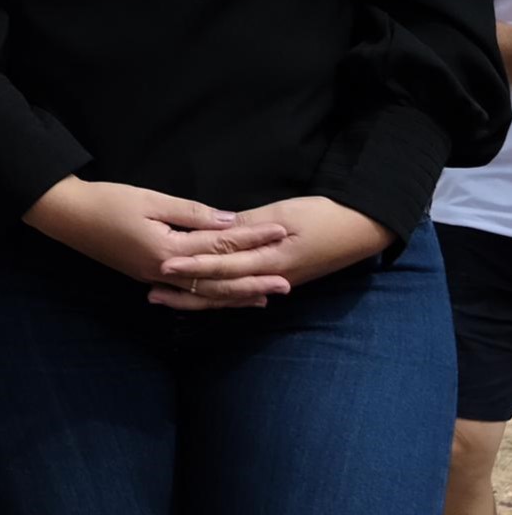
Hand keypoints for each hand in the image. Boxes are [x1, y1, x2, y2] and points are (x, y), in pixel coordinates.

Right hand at [22, 176, 287, 303]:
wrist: (65, 216)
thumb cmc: (106, 202)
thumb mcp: (149, 200)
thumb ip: (192, 213)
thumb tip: (230, 221)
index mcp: (168, 250)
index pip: (220, 244)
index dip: (252, 237)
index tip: (281, 232)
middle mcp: (165, 271)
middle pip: (218, 278)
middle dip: (254, 278)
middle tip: (288, 281)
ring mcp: (155, 278)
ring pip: (204, 291)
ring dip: (236, 293)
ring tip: (266, 296)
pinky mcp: (147, 276)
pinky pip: (188, 291)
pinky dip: (211, 295)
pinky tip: (224, 296)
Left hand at [151, 193, 391, 308]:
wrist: (364, 229)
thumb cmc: (325, 215)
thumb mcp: (284, 214)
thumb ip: (248, 226)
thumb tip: (215, 231)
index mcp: (271, 260)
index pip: (223, 265)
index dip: (192, 266)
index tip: (163, 265)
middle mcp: (271, 278)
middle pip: (221, 289)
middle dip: (186, 291)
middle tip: (151, 293)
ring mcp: (277, 281)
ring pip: (230, 296)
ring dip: (198, 298)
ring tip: (166, 299)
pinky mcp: (281, 278)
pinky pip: (244, 293)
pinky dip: (222, 298)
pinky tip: (205, 300)